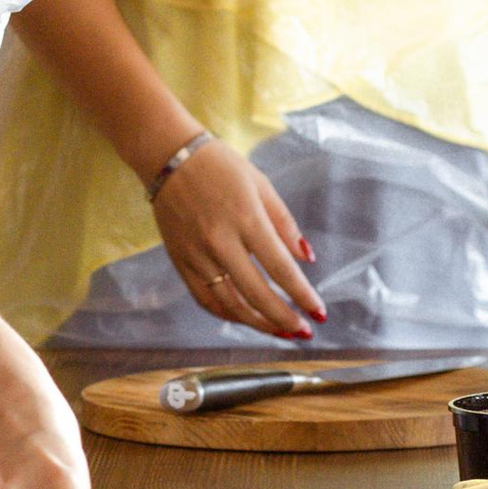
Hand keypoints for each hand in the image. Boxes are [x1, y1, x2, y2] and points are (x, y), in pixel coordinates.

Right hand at [153, 135, 322, 340]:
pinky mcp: (180, 262)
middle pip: (256, 294)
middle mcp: (220, 241)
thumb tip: (306, 258)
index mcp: (246, 219)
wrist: (168, 157)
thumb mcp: (261, 185)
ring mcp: (196, 255)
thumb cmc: (220, 167)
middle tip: (304, 332)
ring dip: (258, 324)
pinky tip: (246, 319)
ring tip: (280, 331)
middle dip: (284, 318)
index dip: (302, 295)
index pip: (280, 269)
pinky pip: (205, 299)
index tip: (319, 313)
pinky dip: (227, 314)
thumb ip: (285, 224)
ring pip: (229, 304)